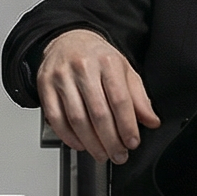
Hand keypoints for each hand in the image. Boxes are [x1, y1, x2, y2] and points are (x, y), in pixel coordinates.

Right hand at [38, 29, 159, 164]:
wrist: (67, 40)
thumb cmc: (97, 58)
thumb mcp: (124, 70)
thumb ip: (138, 97)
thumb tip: (151, 121)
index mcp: (107, 61)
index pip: (120, 100)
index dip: (127, 126)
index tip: (132, 142)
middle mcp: (83, 67)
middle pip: (98, 113)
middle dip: (110, 140)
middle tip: (118, 155)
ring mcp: (61, 77)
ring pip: (76, 119)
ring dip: (91, 143)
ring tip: (102, 154)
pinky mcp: (45, 86)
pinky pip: (56, 118)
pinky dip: (68, 136)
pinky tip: (80, 144)